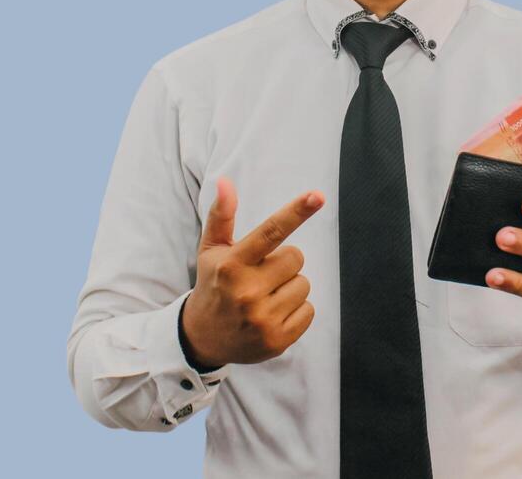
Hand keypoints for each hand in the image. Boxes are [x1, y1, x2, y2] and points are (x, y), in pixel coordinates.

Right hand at [180, 176, 323, 366]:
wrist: (203, 338)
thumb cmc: (213, 283)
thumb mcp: (211, 249)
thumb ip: (221, 215)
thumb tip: (225, 181)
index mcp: (232, 265)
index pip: (270, 232)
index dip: (296, 212)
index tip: (318, 196)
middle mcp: (247, 292)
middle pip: (296, 257)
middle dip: (284, 262)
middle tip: (261, 274)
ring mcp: (262, 319)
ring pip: (304, 284)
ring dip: (289, 286)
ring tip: (265, 296)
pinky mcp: (277, 340)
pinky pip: (309, 310)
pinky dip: (295, 310)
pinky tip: (272, 314)